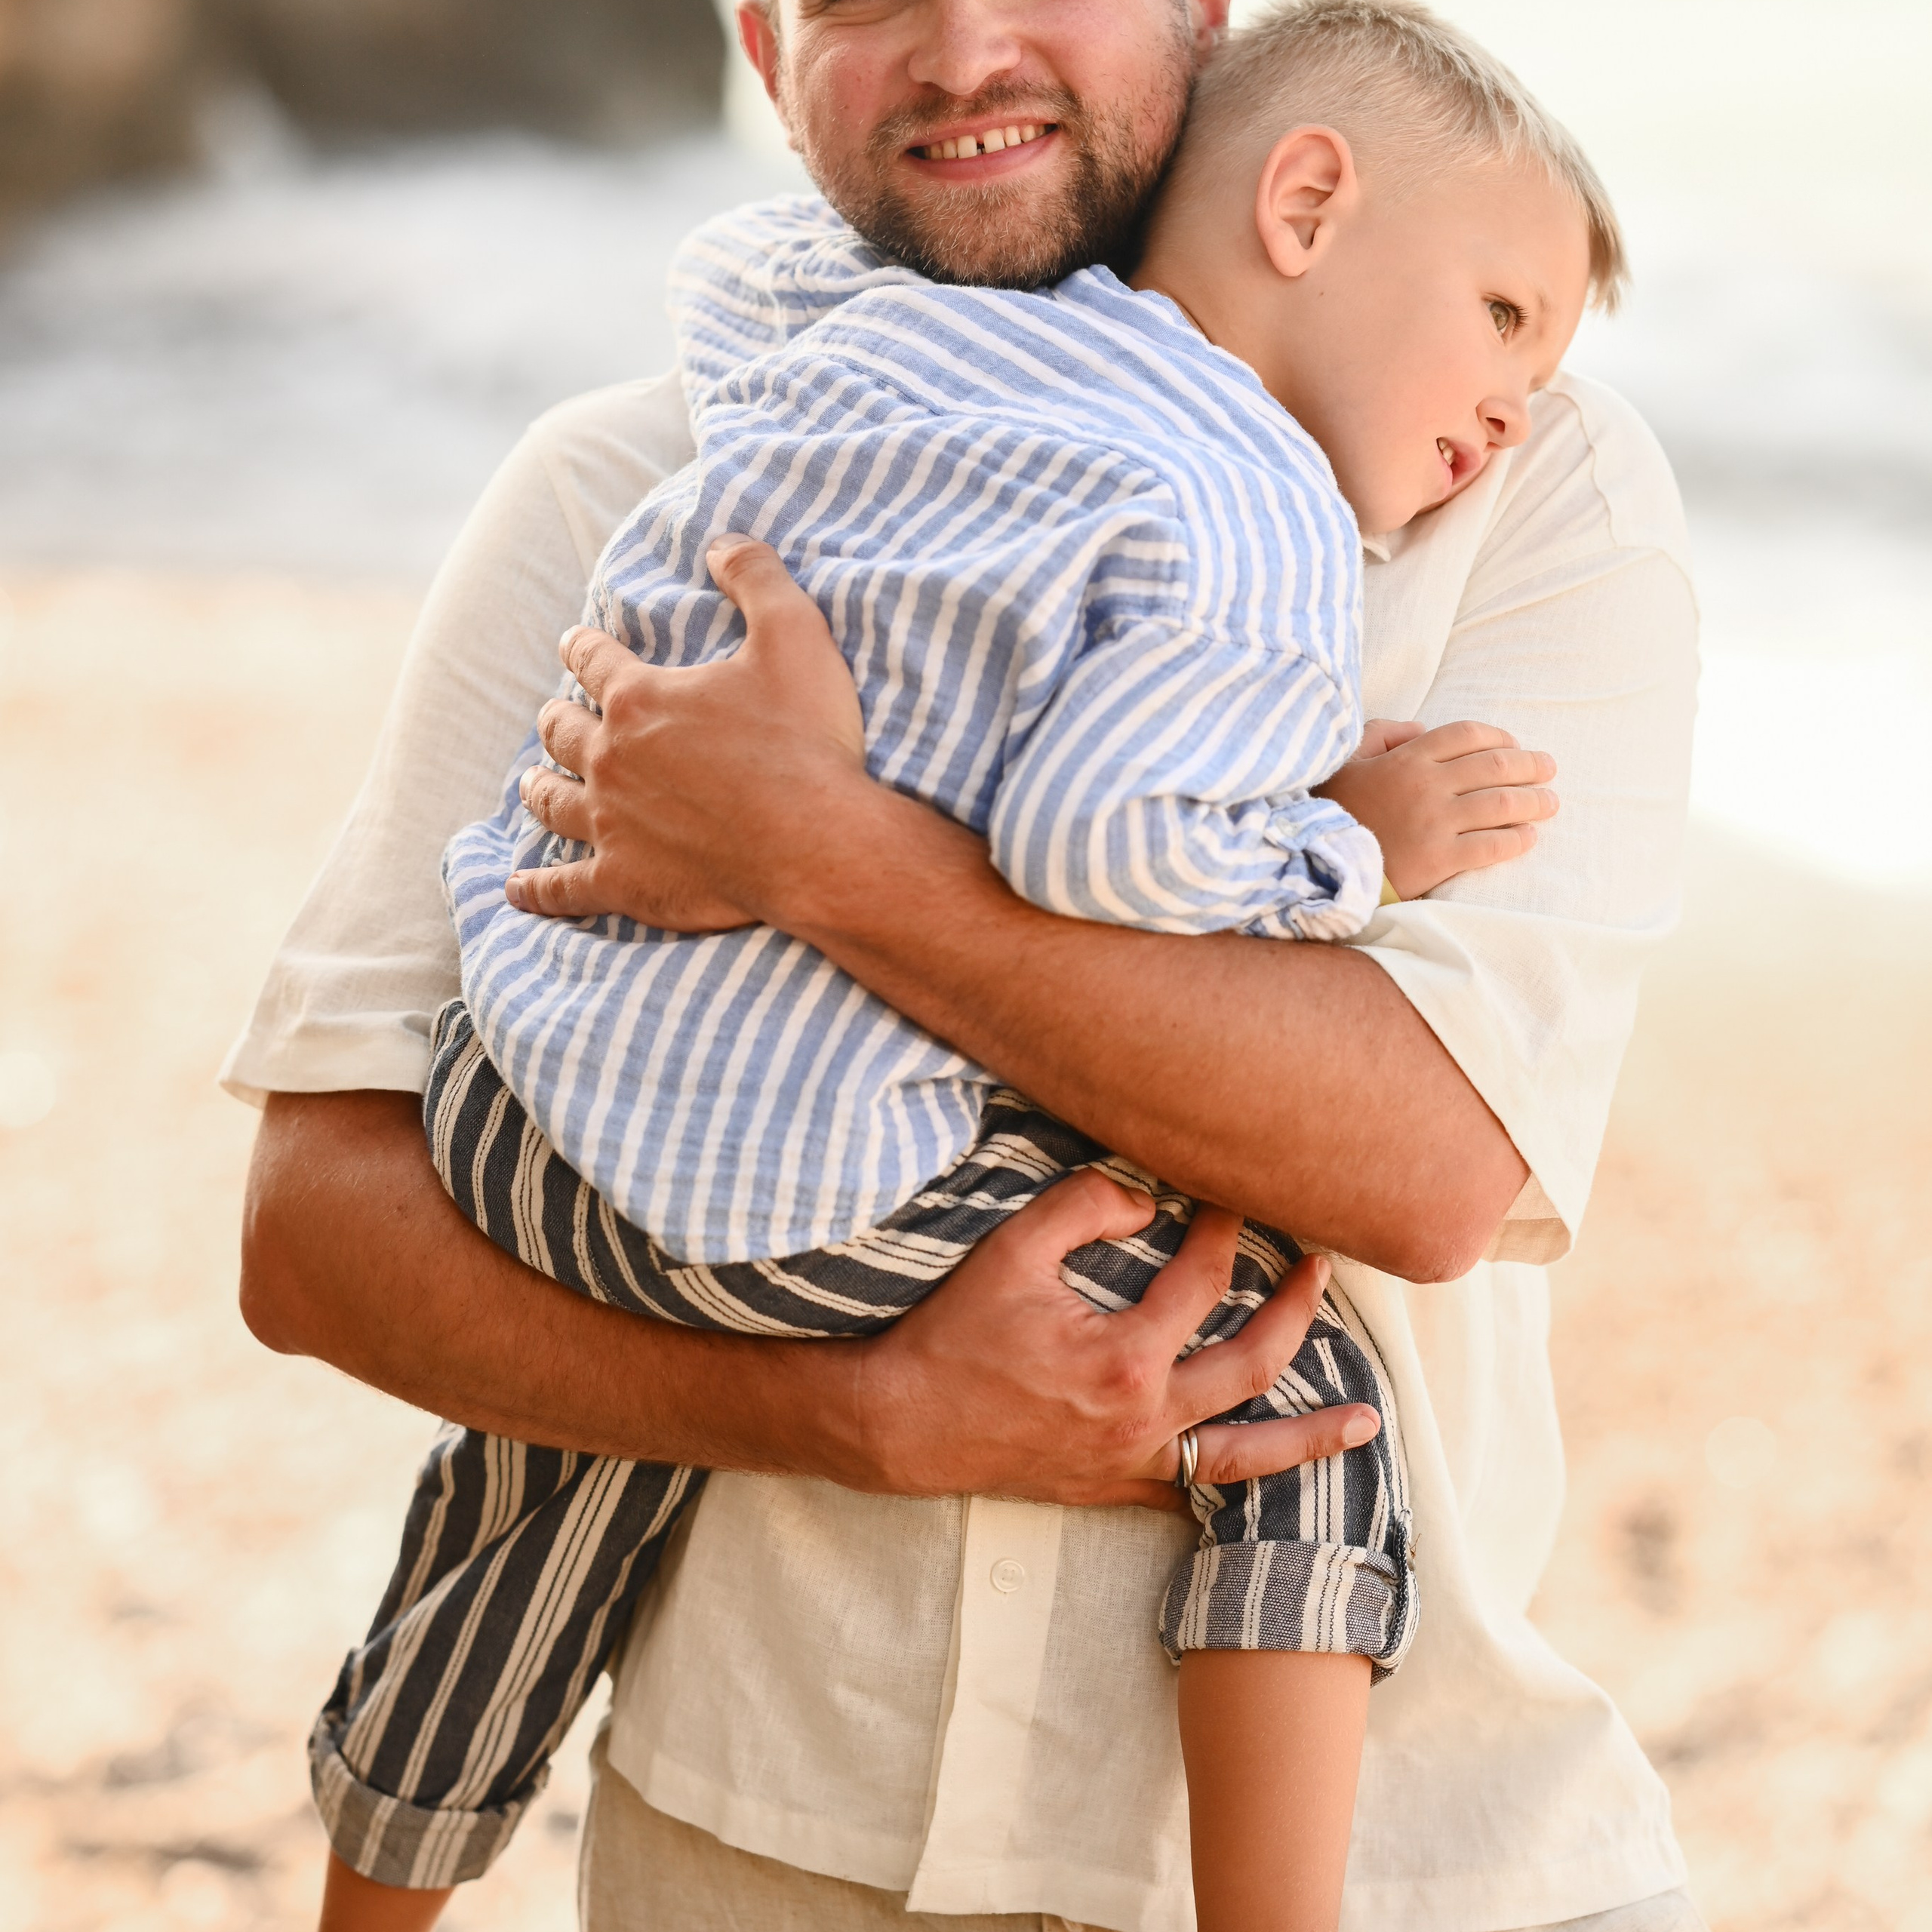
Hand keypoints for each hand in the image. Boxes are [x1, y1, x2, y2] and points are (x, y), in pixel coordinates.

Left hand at [506, 535, 871, 928]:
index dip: (583, 647)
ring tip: (532, 782)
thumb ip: (757, 577)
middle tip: (554, 715)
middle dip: (557, 717)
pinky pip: (564, 888)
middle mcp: (611, 759)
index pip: (593, 660)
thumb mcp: (796, 635)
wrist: (817, 846)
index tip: (574, 643)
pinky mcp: (625, 882)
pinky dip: (537, 890)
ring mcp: (611, 825)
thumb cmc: (807, 743)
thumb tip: (722, 539)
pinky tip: (517, 890)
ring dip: (538, 787)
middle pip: (563, 731)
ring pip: (552, 801)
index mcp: (641, 699)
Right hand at [852, 1168, 1379, 1513]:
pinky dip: (1231, 1486)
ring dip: (1309, 1438)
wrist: (899, 1423)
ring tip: (1366, 1422)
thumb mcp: (1010, 1248)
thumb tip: (1148, 1200)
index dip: (1224, 1230)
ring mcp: (1131, 1462)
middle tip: (1320, 1268)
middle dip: (1295, 1311)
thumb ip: (1084, 1206)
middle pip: (1252, 1364)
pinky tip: (1265, 1480)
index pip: (1202, 1281)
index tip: (1232, 1196)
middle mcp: (1144, 1419)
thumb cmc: (951, 1333)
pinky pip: (1188, 1494)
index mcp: (1126, 1357)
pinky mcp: (1110, 1487)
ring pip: (1243, 1457)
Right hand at [1316, 718, 1557, 900]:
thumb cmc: (1333, 810)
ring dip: (1534, 801)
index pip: (1467, 735)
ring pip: (1501, 804)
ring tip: (1550, 803)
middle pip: (1495, 765)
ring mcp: (1435, 822)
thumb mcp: (1347, 760)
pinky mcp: (1438, 859)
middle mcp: (1426, 785)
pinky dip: (1516, 839)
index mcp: (1407, 758)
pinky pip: (1491, 845)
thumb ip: (1382, 734)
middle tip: (1549, 769)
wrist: (1318, 865)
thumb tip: (1420, 728)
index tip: (1515, 746)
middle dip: (1530, 765)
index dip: (1499, 737)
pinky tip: (1528, 837)